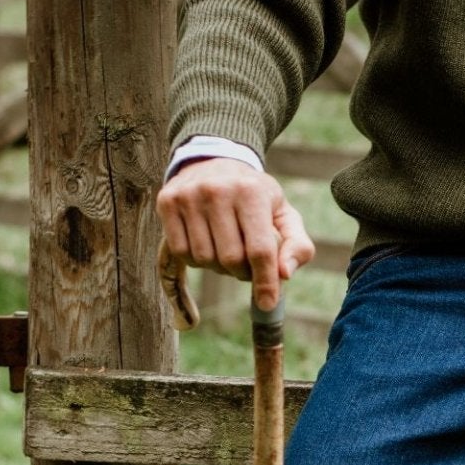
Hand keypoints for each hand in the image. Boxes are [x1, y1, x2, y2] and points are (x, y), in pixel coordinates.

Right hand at [156, 158, 314, 311]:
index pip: (259, 249)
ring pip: (204, 259)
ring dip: (218, 266)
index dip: (265, 281)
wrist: (215, 161)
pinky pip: (181, 253)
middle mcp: (217, 190)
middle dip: (242, 272)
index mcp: (252, 192)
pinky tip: (207, 242)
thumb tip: (285, 274)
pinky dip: (197, 259)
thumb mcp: (284, 214)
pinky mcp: (167, 201)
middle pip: (230, 259)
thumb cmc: (256, 197)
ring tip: (226, 247)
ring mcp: (189, 195)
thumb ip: (297, 245)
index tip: (267, 303)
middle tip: (247, 264)